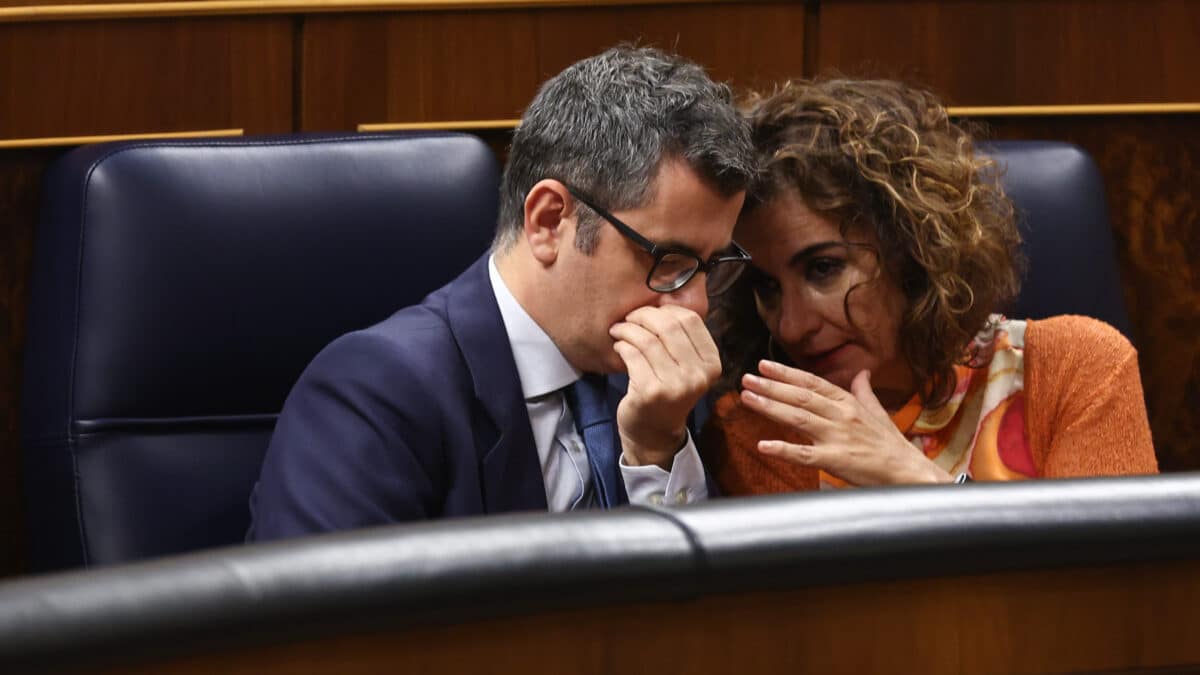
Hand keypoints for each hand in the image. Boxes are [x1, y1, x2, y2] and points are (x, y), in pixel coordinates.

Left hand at [609, 305, 720, 468]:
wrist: (654, 432)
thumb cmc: (668, 392)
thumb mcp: (686, 367)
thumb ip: (682, 338)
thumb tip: (662, 297)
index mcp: (711, 363)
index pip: (691, 319)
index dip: (667, 309)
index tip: (651, 312)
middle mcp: (698, 375)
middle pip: (668, 326)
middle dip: (644, 315)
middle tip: (629, 318)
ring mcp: (675, 385)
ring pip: (647, 340)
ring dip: (627, 330)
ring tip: (619, 331)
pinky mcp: (650, 392)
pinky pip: (632, 355)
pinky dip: (621, 345)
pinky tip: (618, 347)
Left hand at [739, 360, 952, 485]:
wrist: (908, 472)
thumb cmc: (891, 445)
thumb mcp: (878, 413)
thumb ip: (864, 392)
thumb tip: (863, 372)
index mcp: (848, 403)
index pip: (812, 383)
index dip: (787, 373)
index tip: (764, 365)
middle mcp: (841, 416)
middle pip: (800, 397)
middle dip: (771, 386)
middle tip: (747, 378)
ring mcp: (837, 438)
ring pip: (798, 418)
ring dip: (770, 407)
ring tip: (747, 398)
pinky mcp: (835, 461)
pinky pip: (804, 454)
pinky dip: (783, 449)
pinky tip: (763, 445)